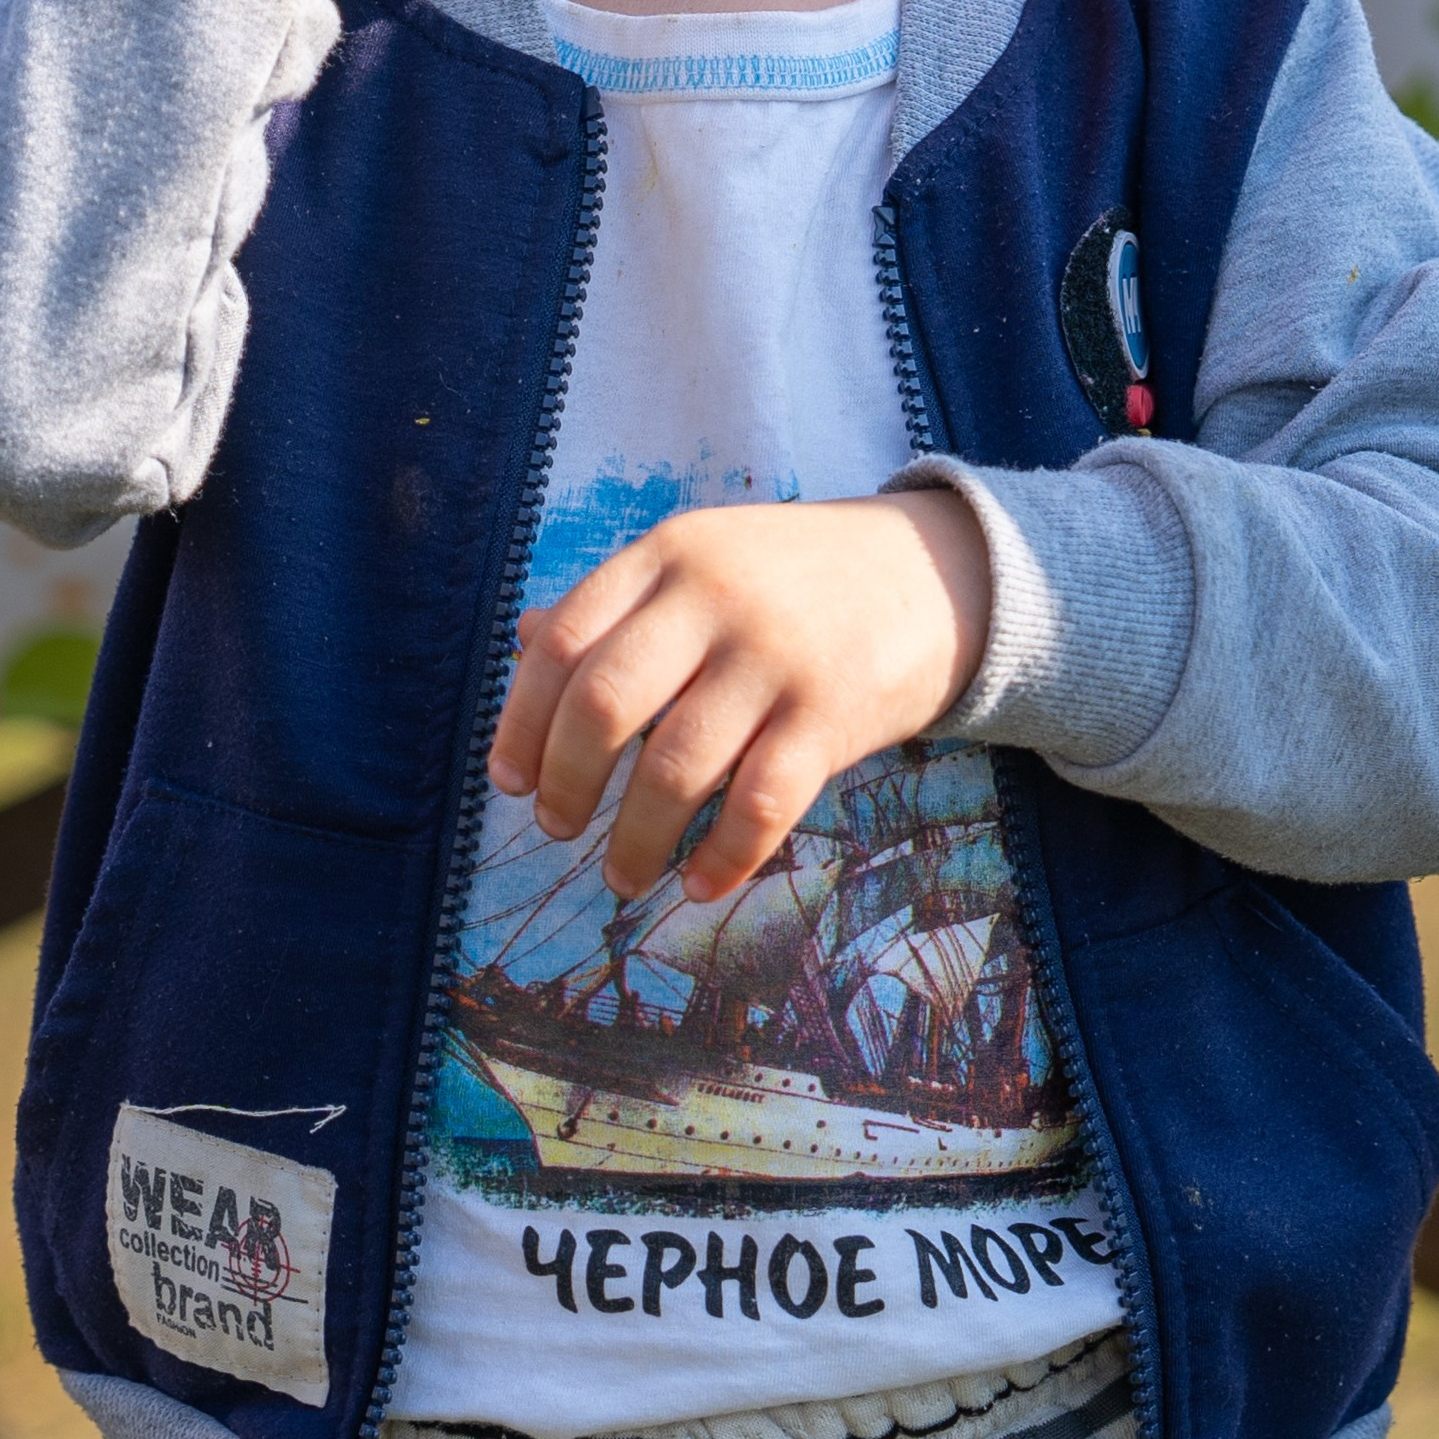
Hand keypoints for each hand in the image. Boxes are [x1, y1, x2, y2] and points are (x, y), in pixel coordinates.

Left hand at [487, 492, 992, 902]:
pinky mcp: (831, 714)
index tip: (509, 779)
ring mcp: (775, 657)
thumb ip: (616, 601)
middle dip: (567, 783)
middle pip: (605, 703)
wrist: (930, 572)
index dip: (521, 719)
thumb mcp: (698, 558)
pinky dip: (720, 858)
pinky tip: (697, 884)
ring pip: (675, 768)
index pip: (564, 639)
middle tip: (557, 829)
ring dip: (635, 841)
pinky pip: (760, 804)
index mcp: (667, 553)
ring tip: (621, 876)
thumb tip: (521, 643)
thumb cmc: (787, 577)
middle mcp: (713, 598)